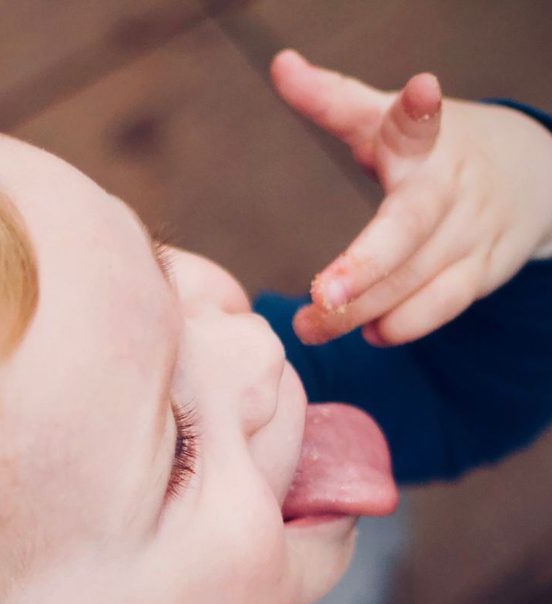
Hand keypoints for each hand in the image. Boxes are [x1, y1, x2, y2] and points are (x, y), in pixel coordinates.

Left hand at [270, 49, 551, 345]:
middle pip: (410, 228)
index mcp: (425, 141)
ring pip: (417, 278)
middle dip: (366, 265)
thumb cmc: (432, 150)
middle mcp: (451, 186)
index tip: (422, 90)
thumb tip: (280, 64)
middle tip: (321, 296)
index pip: (420, 122)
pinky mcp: (483, 271)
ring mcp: (471, 231)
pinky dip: (405, 324)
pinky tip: (370, 334)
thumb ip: (332, 100)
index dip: (418, 109)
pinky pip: (444, 305)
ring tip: (312, 326)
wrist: (529, 173)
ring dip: (363, 309)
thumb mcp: (386, 121)